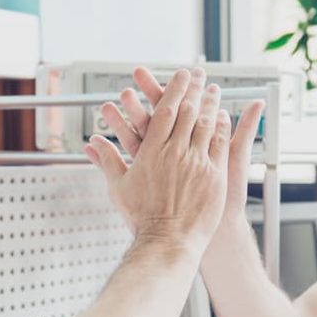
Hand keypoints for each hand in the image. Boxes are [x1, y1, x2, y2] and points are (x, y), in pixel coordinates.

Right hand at [84, 68, 231, 246]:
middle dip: (195, 89)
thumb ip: (107, 160)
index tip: (181, 76)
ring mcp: (197, 163)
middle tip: (200, 74)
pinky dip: (222, 127)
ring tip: (214, 90)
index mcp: (152, 152)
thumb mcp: (118, 187)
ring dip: (211, 104)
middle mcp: (176, 153)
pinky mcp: (214, 176)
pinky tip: (224, 116)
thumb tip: (91, 143)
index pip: (166, 111)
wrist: (167, 242)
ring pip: (206, 125)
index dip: (175, 90)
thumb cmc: (140, 218)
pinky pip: (220, 145)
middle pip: (189, 111)